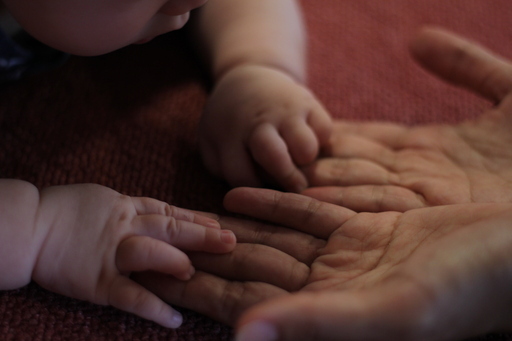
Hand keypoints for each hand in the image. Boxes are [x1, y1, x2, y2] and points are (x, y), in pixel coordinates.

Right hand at [31, 183, 235, 327]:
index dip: (198, 218)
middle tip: (230, 242)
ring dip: (175, 262)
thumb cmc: (68, 210)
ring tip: (195, 273)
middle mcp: (124, 228)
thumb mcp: (106, 198)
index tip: (223, 224)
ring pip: (150, 253)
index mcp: (128, 208)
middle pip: (169, 228)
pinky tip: (174, 319)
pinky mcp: (97, 282)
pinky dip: (153, 308)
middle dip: (201, 235)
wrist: (29, 228)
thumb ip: (137, 206)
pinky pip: (130, 295)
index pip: (170, 212)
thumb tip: (168, 213)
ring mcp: (111, 254)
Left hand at [138, 187, 511, 339]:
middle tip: (158, 243)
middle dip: (205, 257)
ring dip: (228, 228)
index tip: (157, 277)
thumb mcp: (390, 310)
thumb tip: (243, 338)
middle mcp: (329, 288)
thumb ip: (316, 324)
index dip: (201, 290)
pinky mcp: (361, 229)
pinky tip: (234, 195)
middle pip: (250, 269)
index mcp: (327, 314)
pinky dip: (269, 205)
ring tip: (185, 218)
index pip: (247, 301)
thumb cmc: (465, 291)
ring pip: (270, 240)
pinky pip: (303, 214)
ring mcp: (343, 256)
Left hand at [199, 64, 331, 191]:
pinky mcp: (309, 102)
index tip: (261, 192)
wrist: (249, 80)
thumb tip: (251, 194)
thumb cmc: (231, 124)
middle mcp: (258, 122)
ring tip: (299, 161)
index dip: (254, 192)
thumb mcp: (212, 144)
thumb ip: (223, 169)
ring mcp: (285, 111)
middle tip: (295, 190)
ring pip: (306, 148)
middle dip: (287, 181)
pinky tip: (307, 142)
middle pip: (276, 160)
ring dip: (306, 161)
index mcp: (230, 136)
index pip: (243, 178)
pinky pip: (324, 131)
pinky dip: (320, 141)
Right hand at [302, 27, 511, 210]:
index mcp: (435, 150)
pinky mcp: (431, 219)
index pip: (371, 141)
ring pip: (358, 190)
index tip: (304, 132)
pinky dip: (339, 205)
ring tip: (286, 180)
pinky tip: (308, 196)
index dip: (338, 136)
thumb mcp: (511, 88)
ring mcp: (424, 202)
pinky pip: (376, 211)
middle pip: (356, 168)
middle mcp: (422, 178)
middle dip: (317, 166)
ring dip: (319, 188)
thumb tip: (417, 38)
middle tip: (279, 160)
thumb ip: (464, 63)